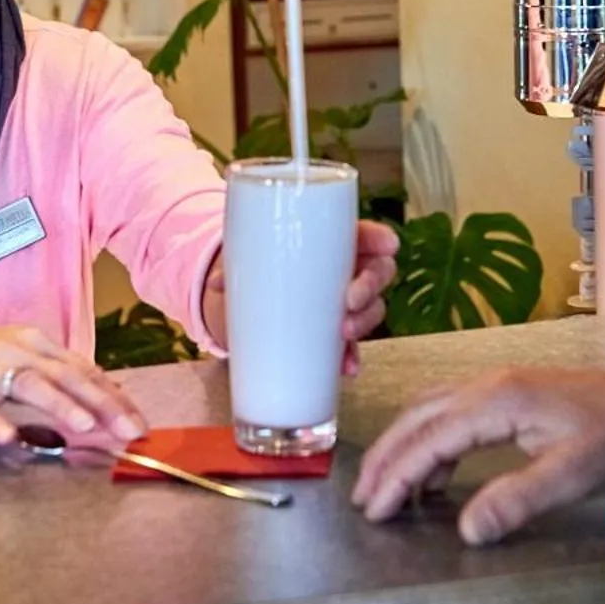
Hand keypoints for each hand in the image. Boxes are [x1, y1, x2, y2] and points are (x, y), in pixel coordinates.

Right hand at [0, 324, 146, 447]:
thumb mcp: (19, 361)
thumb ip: (55, 378)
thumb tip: (99, 397)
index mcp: (37, 344)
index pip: (84, 370)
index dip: (115, 396)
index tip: (140, 422)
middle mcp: (18, 351)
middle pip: (69, 376)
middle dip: (103, 403)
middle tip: (130, 429)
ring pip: (31, 385)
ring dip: (60, 404)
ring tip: (84, 426)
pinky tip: (7, 439)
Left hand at [203, 219, 399, 373]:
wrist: (250, 298)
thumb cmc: (261, 265)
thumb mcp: (250, 258)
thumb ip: (236, 266)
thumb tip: (217, 283)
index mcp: (333, 243)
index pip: (366, 235)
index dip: (380, 238)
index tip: (387, 245)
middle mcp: (346, 271)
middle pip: (378, 272)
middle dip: (371, 285)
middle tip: (350, 299)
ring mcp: (344, 304)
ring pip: (372, 309)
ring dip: (365, 321)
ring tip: (345, 332)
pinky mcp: (334, 335)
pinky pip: (353, 347)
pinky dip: (352, 357)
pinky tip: (347, 368)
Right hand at [352, 367, 604, 545]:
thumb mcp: (572, 475)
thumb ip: (517, 501)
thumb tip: (467, 531)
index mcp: (499, 401)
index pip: (429, 440)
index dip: (398, 477)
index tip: (374, 510)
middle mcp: (489, 384)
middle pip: (417, 417)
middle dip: (386, 458)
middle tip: (364, 499)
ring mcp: (498, 384)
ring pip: (430, 409)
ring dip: (404, 446)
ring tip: (389, 488)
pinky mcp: (509, 392)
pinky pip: (451, 411)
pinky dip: (431, 440)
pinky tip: (436, 475)